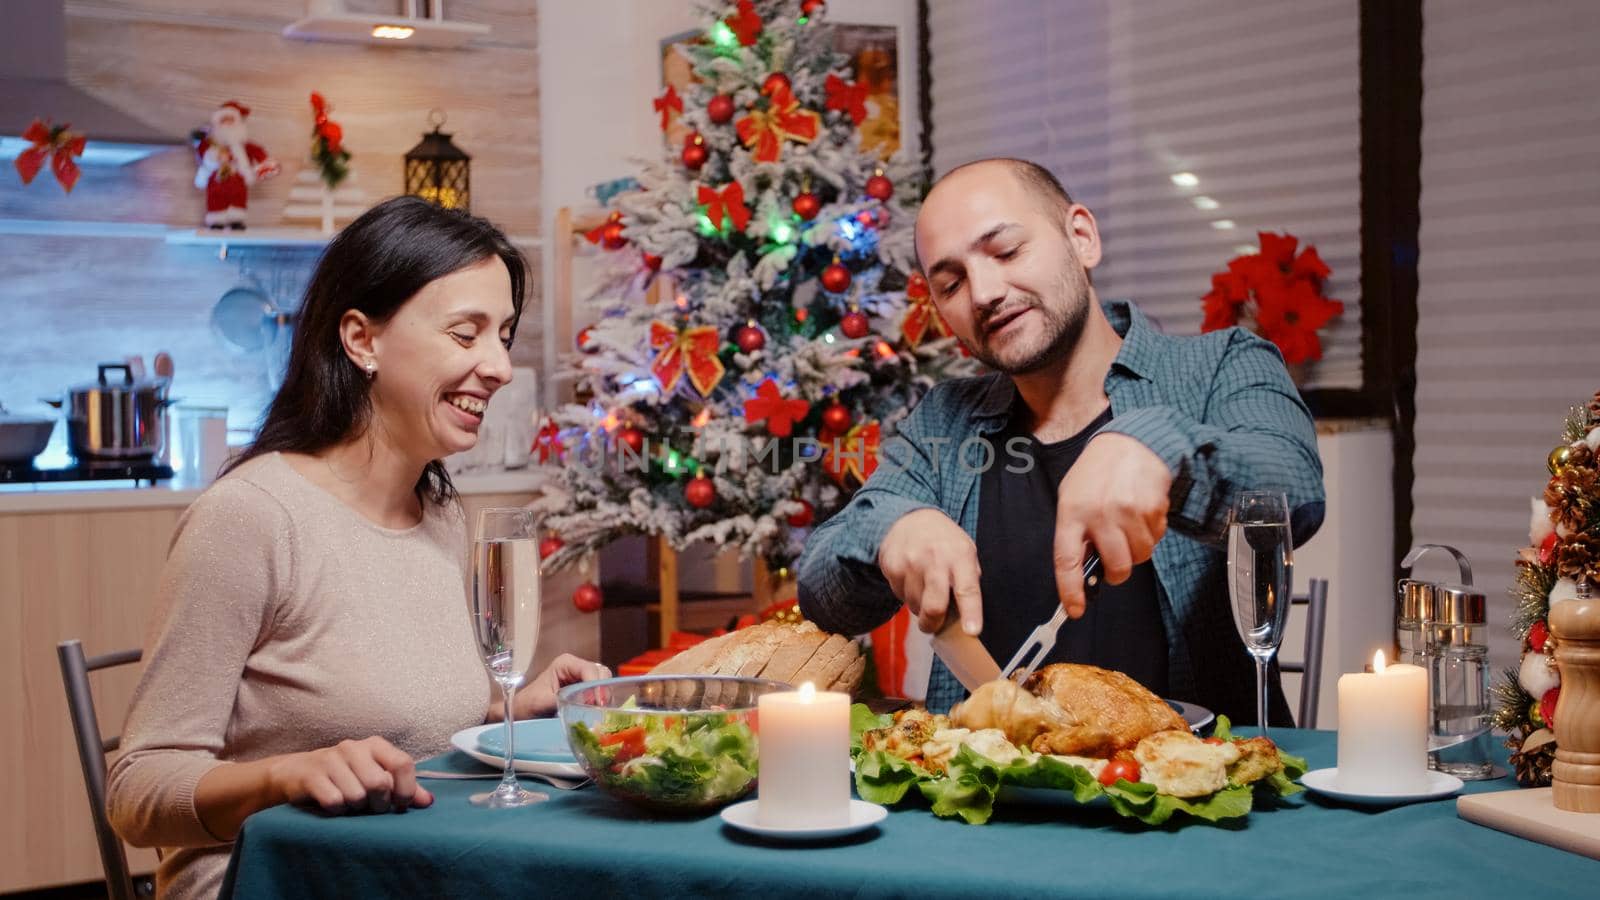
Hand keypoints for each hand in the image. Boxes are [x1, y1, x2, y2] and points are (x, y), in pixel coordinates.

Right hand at [266, 736, 430, 814]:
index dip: (406, 789)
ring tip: (350, 803)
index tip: (400, 804)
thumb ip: (403, 788)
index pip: (403, 764)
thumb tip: (428, 801)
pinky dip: (338, 810)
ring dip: (356, 808)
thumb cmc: (345, 776)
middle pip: (379, 784)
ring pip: (357, 796)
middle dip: (378, 804)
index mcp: (375, 745)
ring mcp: (331, 759)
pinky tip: (334, 805)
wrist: (298, 772)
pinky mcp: (311, 775)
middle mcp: (354, 747)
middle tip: (371, 807)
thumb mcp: (375, 776)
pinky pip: (335, 802)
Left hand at [511, 653, 611, 719]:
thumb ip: (561, 700)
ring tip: (598, 712)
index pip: (589, 670)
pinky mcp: (585, 690)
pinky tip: (596, 712)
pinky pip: (601, 693)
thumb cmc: (528, 704)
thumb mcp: (542, 702)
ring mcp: (582, 678)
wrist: (521, 713)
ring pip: (604, 683)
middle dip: (603, 691)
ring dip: (604, 697)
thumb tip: (582, 705)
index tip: (598, 703)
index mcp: (566, 663)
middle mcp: (577, 667)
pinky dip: (602, 702)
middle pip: (601, 674)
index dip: (597, 685)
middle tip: (600, 709)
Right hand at [878, 508, 982, 634]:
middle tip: (933, 626)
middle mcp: (935, 559)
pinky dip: (906, 595)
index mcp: (960, 556)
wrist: (908, 519)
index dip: (970, 612)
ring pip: (914, 605)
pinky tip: (911, 579)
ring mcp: (911, 562)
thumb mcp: (965, 551)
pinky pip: (899, 596)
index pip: (967, 589)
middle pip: (934, 606)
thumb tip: (966, 617)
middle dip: (934, 624)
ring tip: (924, 588)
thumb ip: (968, 580)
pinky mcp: (892, 566)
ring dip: (919, 607)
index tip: (972, 631)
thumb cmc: (944, 542)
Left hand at [1053, 432, 1171, 617]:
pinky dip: (1151, 534)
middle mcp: (1100, 513)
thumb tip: (1083, 569)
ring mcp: (1129, 511)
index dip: (1070, 590)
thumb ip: (1075, 532)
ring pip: (1140, 556)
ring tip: (1128, 528)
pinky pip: (1156, 539)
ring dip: (1136, 551)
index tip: (1074, 609)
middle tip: (1114, 566)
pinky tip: (1141, 514)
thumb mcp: (1072, 497)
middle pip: (1116, 567)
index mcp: (1072, 512)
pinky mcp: (1153, 508)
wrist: (1129, 443)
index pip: (1066, 560)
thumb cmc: (1096, 474)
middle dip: (1117, 574)